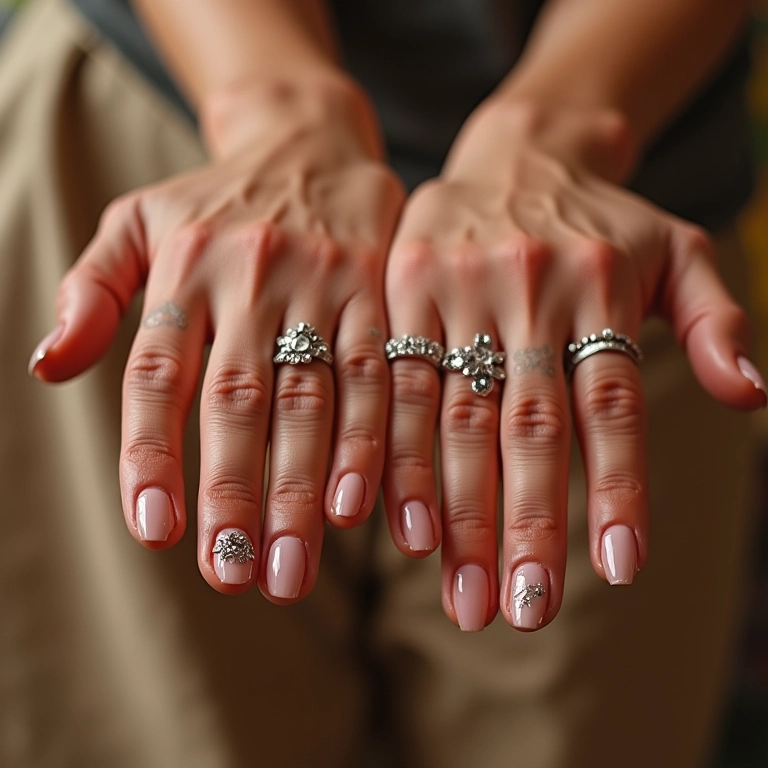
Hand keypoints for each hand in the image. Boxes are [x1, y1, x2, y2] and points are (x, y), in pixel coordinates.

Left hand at [29, 80, 403, 599]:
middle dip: (235, 494)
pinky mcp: (379, 292)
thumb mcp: (137, 222)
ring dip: (300, 489)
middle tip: (231, 576)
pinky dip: (368, 443)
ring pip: (309, 398)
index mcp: (183, 266)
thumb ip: (92, 291)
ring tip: (290, 569)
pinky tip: (362, 506)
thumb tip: (48, 366)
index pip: (156, 372)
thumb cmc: (217, 202)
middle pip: (237, 400)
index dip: (152, 453)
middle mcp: (249, 278)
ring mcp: (320, 284)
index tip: (155, 531)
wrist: (309, 144)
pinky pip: (376, 374)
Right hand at [382, 100, 764, 631]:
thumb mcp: (678, 250)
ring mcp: (459, 290)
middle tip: (522, 614)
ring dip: (459, 513)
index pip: (611, 403)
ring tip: (466, 598)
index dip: (616, 486)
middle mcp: (528, 290)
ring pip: (457, 416)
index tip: (616, 569)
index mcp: (598, 283)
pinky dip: (399, 455)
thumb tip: (753, 398)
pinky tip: (398, 523)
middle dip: (526, 524)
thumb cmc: (602, 222)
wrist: (518, 153)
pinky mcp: (403, 290)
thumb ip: (715, 319)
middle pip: (528, 425)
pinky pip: (399, 382)